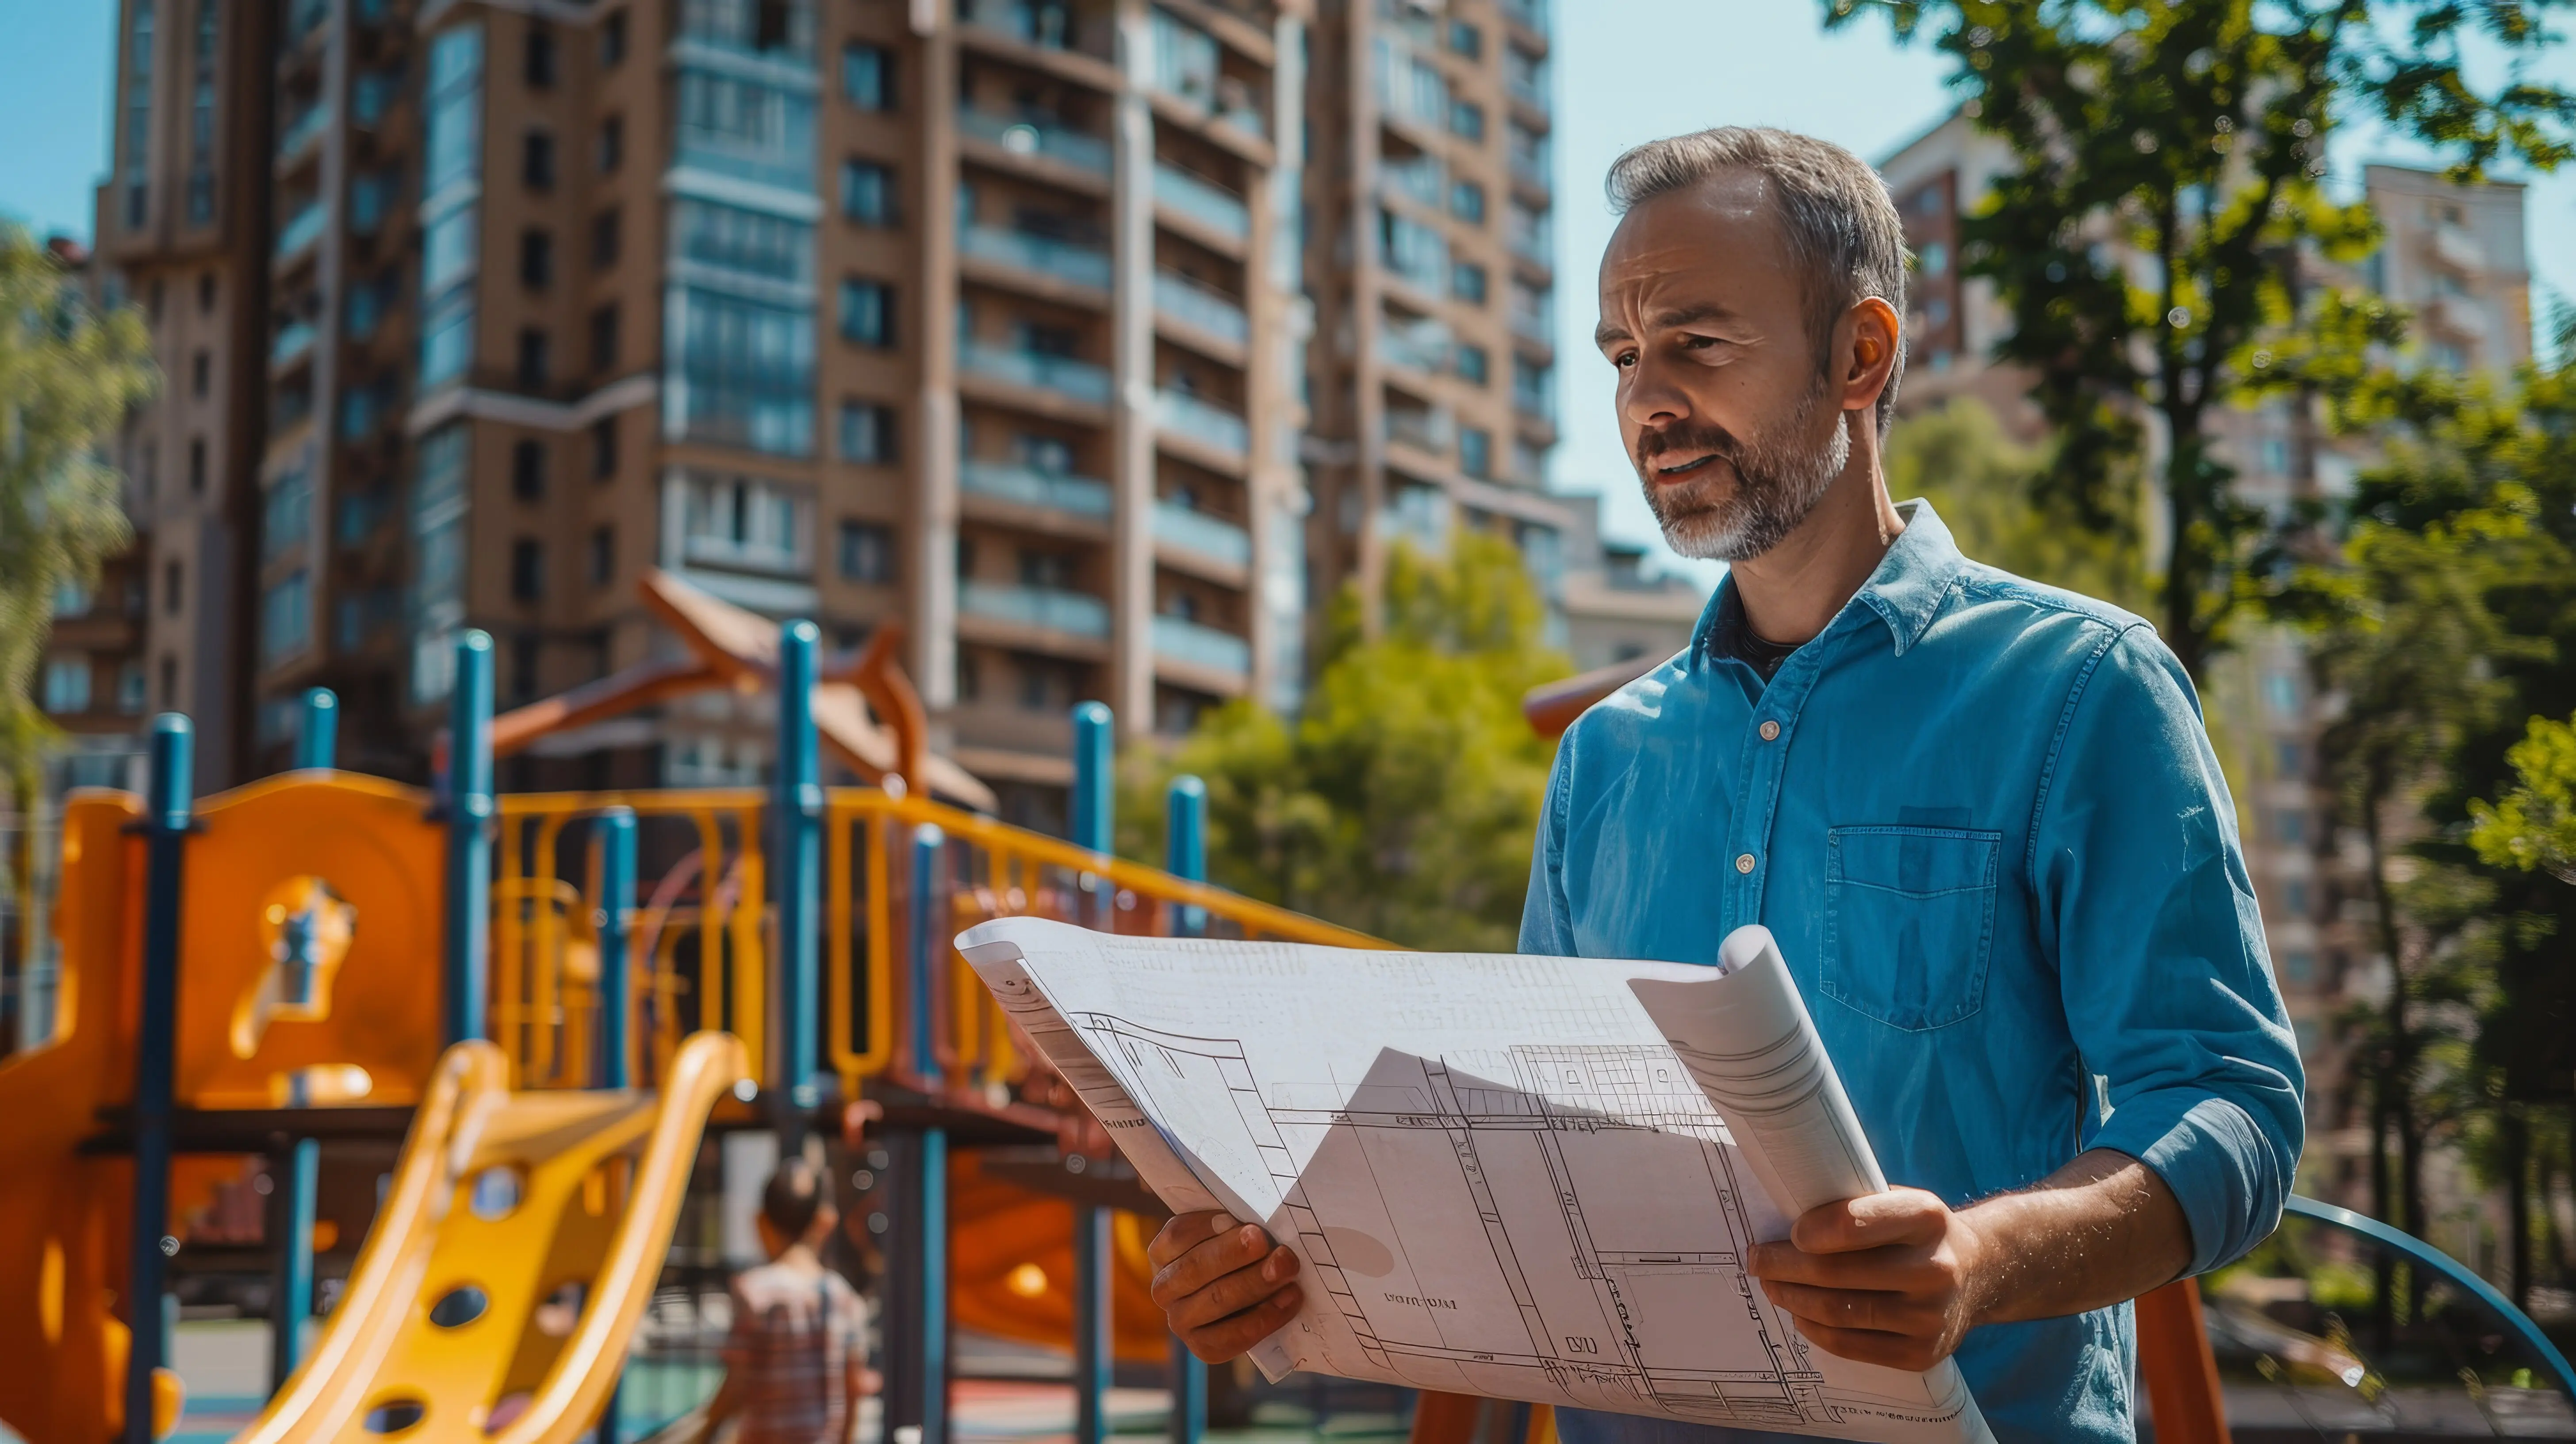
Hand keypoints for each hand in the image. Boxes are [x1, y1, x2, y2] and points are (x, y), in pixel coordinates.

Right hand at [1146, 1210, 1303, 1361]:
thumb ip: (1232, 1221)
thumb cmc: (1240, 1251)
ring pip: (1215, 1300)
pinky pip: (1233, 1336)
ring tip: (1287, 1268)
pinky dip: (1265, 1316)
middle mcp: (1164, 1288)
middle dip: (1235, 1254)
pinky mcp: (1204, 1348)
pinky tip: (1290, 1298)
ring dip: (1255, 1283)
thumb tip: (1245, 1218)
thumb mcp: (1230, 1229)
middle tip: (1269, 1244)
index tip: (1245, 1223)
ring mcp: (1180, 1322)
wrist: (1251, 1297)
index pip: (1179, 1235)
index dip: (1210, 1227)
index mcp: (1163, 1252)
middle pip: (1195, 1267)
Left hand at [1746, 1187, 1989, 1371]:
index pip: (1855, 1223)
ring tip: (1772, 1286)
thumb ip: (1855, 1207)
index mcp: (1927, 1218)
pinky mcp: (1922, 1354)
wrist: (1979, 1273)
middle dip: (1784, 1266)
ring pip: (1839, 1311)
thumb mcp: (1900, 1202)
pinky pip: (1851, 1346)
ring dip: (1793, 1298)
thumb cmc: (1918, 1233)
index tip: (1788, 1232)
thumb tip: (1783, 1216)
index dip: (1812, 1230)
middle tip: (1758, 1259)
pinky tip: (1799, 1314)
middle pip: (1836, 1272)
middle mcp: (1935, 1269)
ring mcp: (1930, 1317)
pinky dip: (1815, 1329)